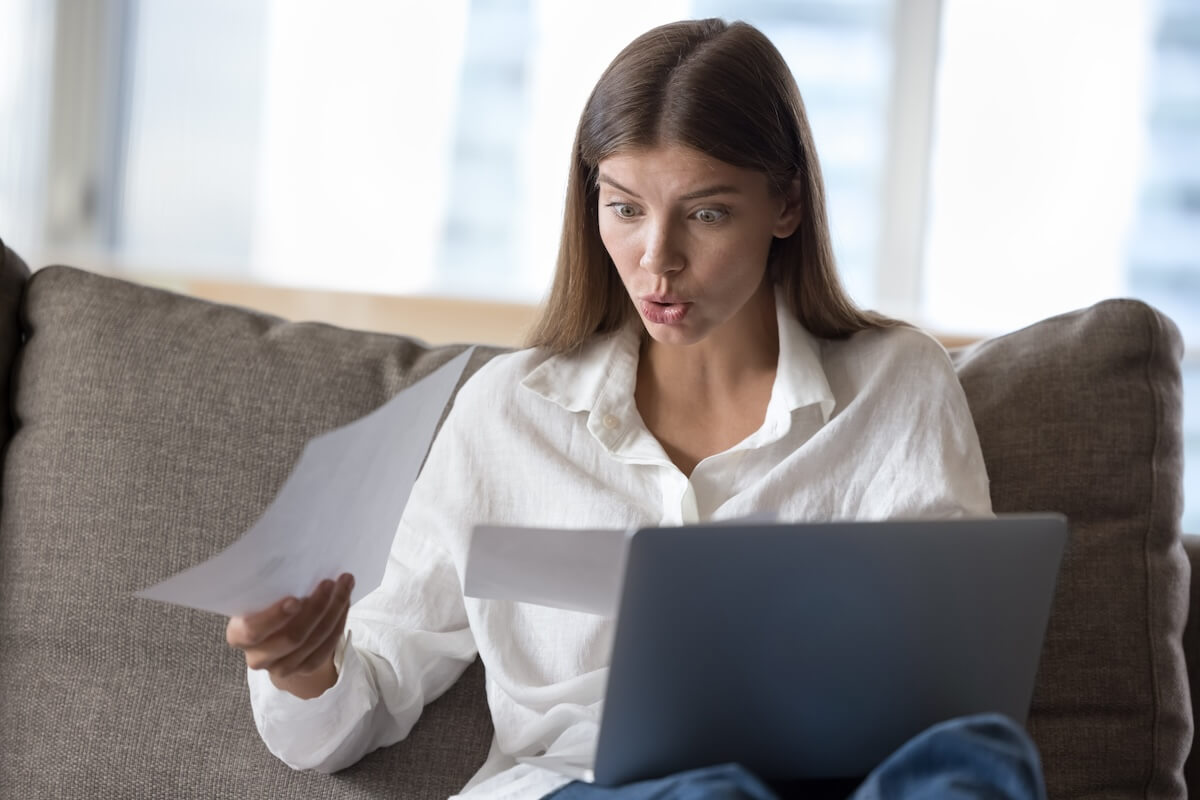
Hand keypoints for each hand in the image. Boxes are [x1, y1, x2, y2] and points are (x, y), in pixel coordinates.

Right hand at [225, 572, 354, 698]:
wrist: (276, 634)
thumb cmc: (267, 605)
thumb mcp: (261, 597)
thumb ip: (270, 587)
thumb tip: (299, 562)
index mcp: (239, 634)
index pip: (253, 630)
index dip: (274, 617)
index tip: (295, 599)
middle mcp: (258, 657)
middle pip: (291, 638)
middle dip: (315, 608)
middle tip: (329, 582)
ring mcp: (282, 667)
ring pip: (314, 641)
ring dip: (333, 610)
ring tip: (344, 585)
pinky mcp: (304, 669)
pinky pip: (326, 648)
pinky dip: (339, 622)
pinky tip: (345, 602)